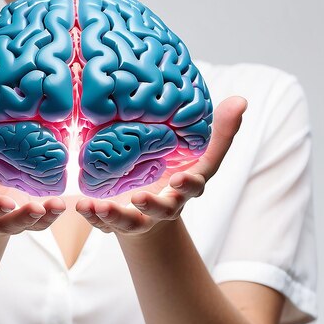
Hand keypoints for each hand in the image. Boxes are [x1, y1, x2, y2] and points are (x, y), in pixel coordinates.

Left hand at [74, 96, 247, 236]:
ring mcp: (139, 215)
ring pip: (130, 221)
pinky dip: (93, 217)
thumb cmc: (177, 171)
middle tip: (140, 198)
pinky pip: (104, 223)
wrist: (150, 204)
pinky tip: (82, 206)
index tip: (181, 180)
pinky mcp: (115, 220)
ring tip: (100, 207)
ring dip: (115, 217)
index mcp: (184, 187)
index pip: (193, 187)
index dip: (189, 186)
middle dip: (152, 206)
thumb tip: (241, 100)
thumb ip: (220, 130)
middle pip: (161, 209)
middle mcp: (163, 204)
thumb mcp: (200, 152)